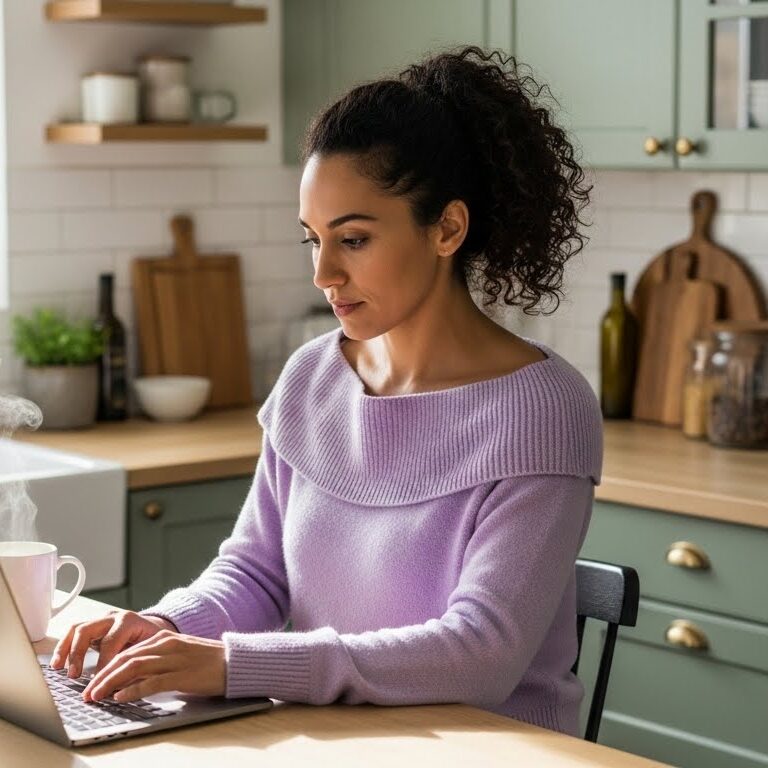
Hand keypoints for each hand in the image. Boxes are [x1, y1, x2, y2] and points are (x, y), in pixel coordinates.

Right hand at [50, 610, 176, 677]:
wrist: (155, 628)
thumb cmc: (153, 641)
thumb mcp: (151, 651)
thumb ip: (137, 666)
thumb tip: (121, 688)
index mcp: (129, 621)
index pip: (110, 641)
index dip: (102, 663)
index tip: (99, 682)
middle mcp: (112, 617)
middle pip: (88, 630)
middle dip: (78, 654)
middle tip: (74, 675)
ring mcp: (100, 620)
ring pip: (76, 629)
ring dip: (65, 649)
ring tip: (58, 668)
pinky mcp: (93, 627)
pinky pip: (73, 633)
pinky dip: (63, 647)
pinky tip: (58, 663)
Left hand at [81, 631, 225, 702]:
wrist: (235, 662)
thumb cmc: (208, 662)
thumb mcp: (179, 656)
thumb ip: (157, 663)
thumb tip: (131, 679)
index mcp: (165, 639)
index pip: (127, 652)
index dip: (105, 668)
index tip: (92, 683)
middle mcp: (166, 645)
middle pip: (126, 658)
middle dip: (102, 676)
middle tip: (87, 692)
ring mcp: (174, 659)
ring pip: (134, 667)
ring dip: (111, 682)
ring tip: (96, 695)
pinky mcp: (182, 674)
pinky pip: (152, 681)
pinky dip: (133, 689)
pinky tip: (121, 697)